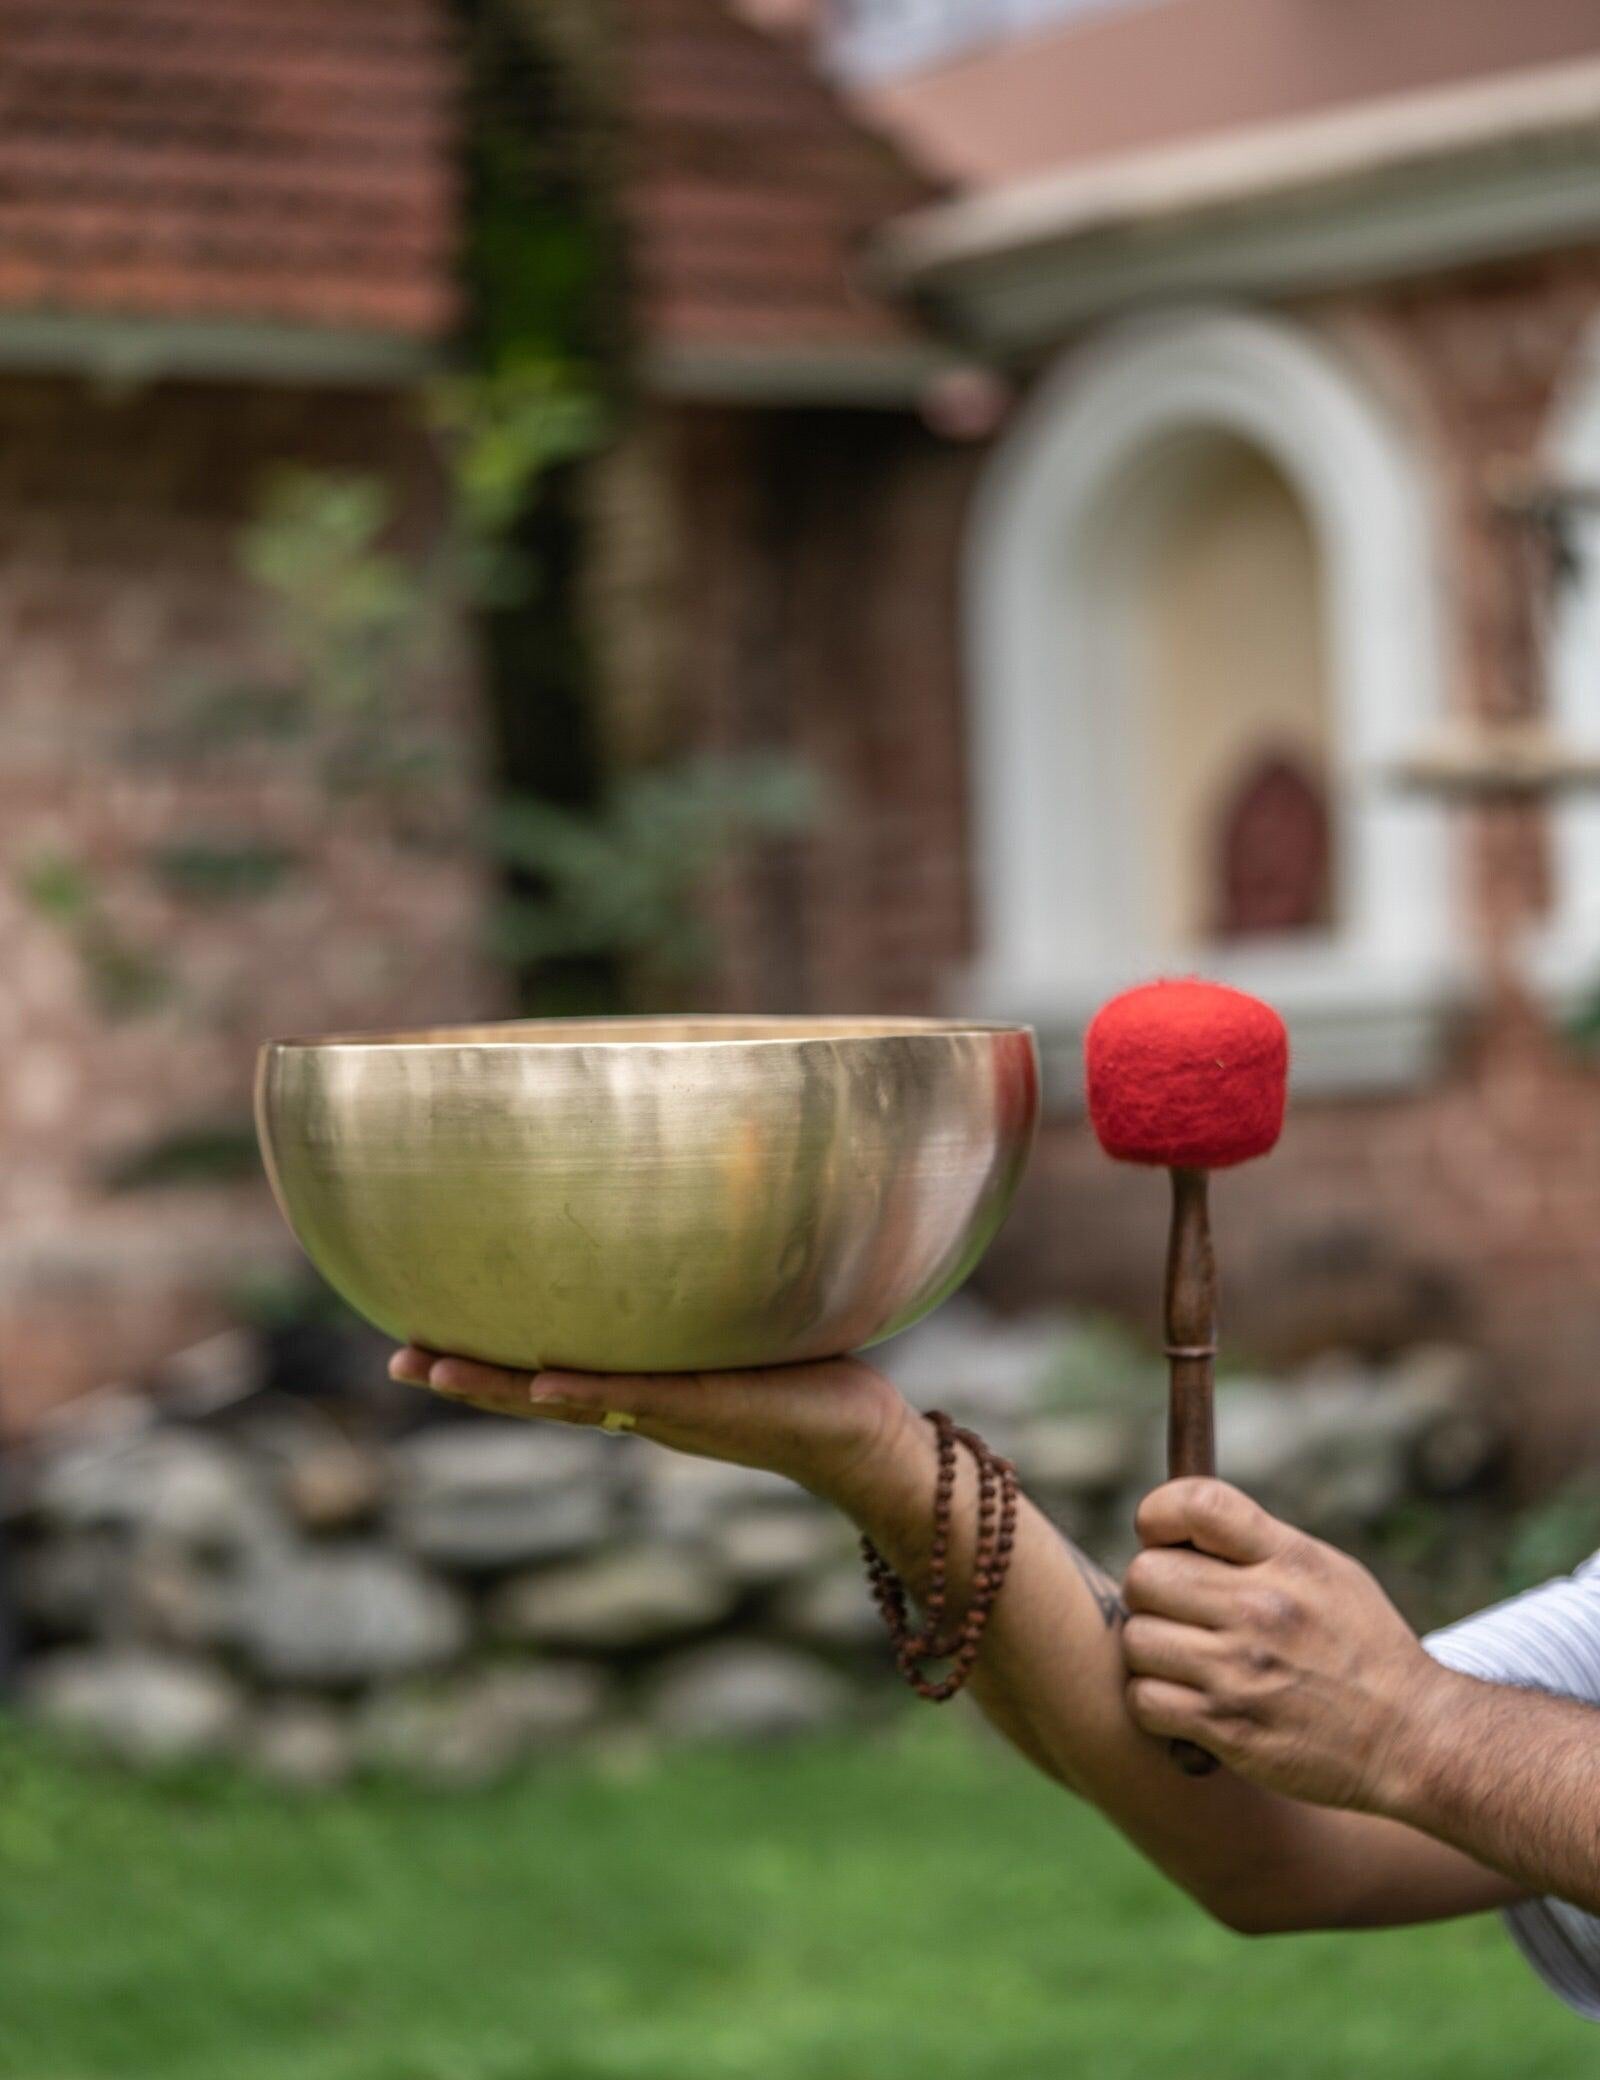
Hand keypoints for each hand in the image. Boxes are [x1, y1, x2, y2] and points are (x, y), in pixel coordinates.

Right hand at [388, 1347, 913, 1512]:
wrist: (863, 1437)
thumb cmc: (807, 1379)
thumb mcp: (740, 1333)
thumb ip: (707, 1295)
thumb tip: (689, 1231)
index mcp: (639, 1390)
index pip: (544, 1376)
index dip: (483, 1363)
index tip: (421, 1341)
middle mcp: (639, 1406)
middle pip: (530, 1395)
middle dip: (465, 1378)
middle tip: (397, 1358)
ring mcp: (666, 1411)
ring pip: (563, 1400)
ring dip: (497, 1389)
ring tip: (432, 1369)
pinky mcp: (706, 1408)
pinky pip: (635, 1397)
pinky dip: (586, 1392)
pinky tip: (539, 1379)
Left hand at [1120, 1477, 1453, 1813]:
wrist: (1414, 1739)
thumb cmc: (1363, 1648)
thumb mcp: (1328, 1572)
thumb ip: (1257, 1545)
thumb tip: (1179, 1528)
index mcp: (1288, 1559)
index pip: (1195, 1504)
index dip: (1158, 1515)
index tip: (1161, 1538)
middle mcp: (1261, 1609)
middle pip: (1146, 1574)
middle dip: (1150, 1591)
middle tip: (1175, 1611)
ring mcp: (1241, 1671)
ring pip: (1137, 1640)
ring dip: (1150, 1652)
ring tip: (1183, 1661)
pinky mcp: (1228, 1728)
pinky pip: (1144, 1700)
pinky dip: (1153, 1703)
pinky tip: (1184, 1701)